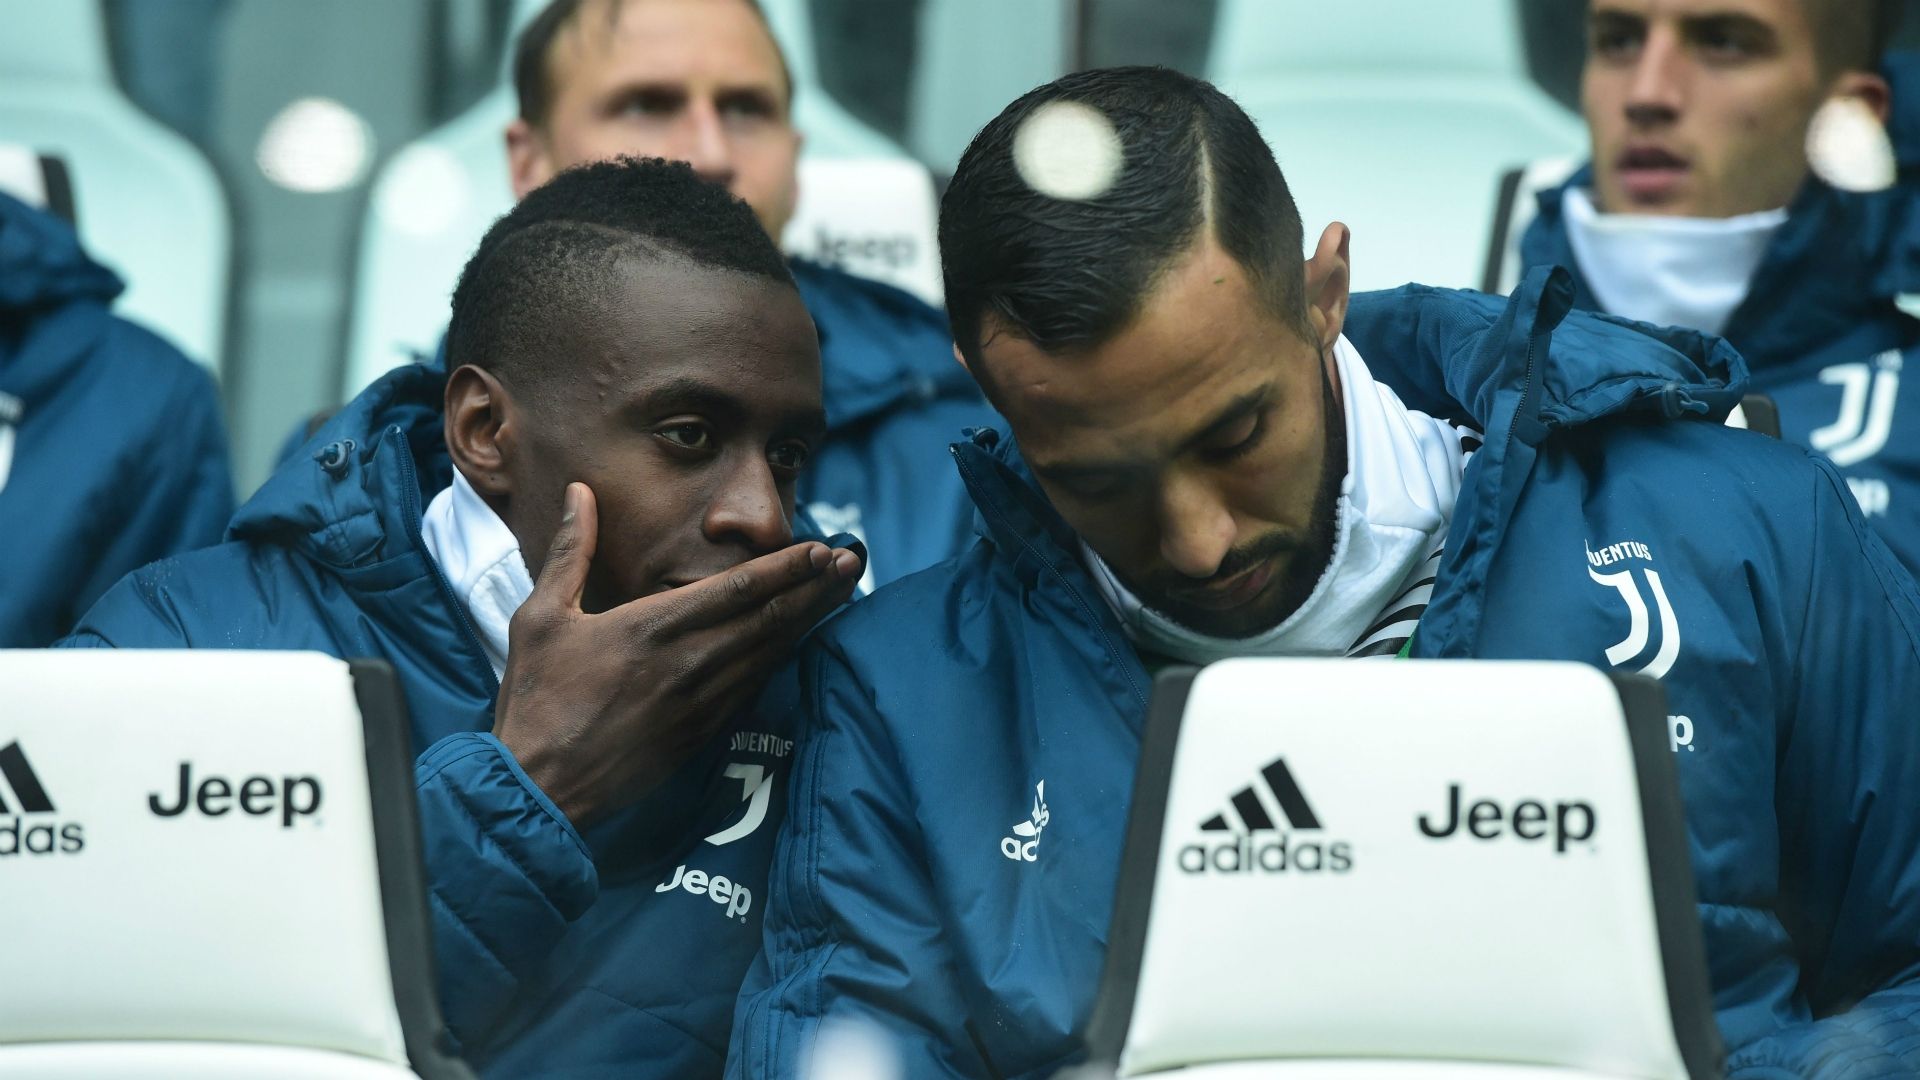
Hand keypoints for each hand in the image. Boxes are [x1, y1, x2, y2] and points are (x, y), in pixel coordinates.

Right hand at [492, 482, 862, 825]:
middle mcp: (689, 664)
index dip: (787, 567)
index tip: (823, 548)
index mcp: (653, 629)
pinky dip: (783, 660)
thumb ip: (571, 551)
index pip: (739, 590)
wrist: (540, 786)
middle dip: (817, 588)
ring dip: (810, 620)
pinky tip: (800, 643)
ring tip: (842, 592)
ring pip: (771, 653)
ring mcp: (700, 703)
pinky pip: (755, 688)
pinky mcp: (702, 733)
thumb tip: (580, 493)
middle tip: (856, 561)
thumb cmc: (536, 699)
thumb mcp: (542, 616)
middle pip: (771, 619)